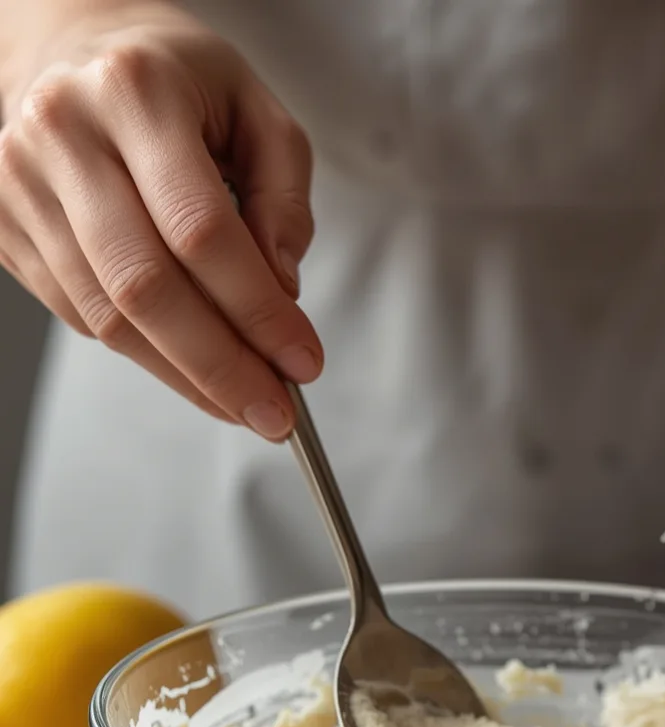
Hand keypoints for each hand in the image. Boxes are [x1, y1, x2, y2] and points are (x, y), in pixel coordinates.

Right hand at [0, 0, 320, 436]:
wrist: (70, 44)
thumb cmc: (172, 81)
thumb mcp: (255, 109)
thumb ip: (284, 197)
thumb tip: (282, 291)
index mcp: (135, 91)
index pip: (201, 231)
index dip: (257, 311)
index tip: (302, 361)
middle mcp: (64, 133)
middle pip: (145, 286)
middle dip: (220, 366)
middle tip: (275, 412)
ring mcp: (21, 182)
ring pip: (107, 316)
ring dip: (185, 376)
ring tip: (242, 401)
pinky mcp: (3, 225)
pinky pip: (81, 316)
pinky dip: (146, 355)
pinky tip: (191, 365)